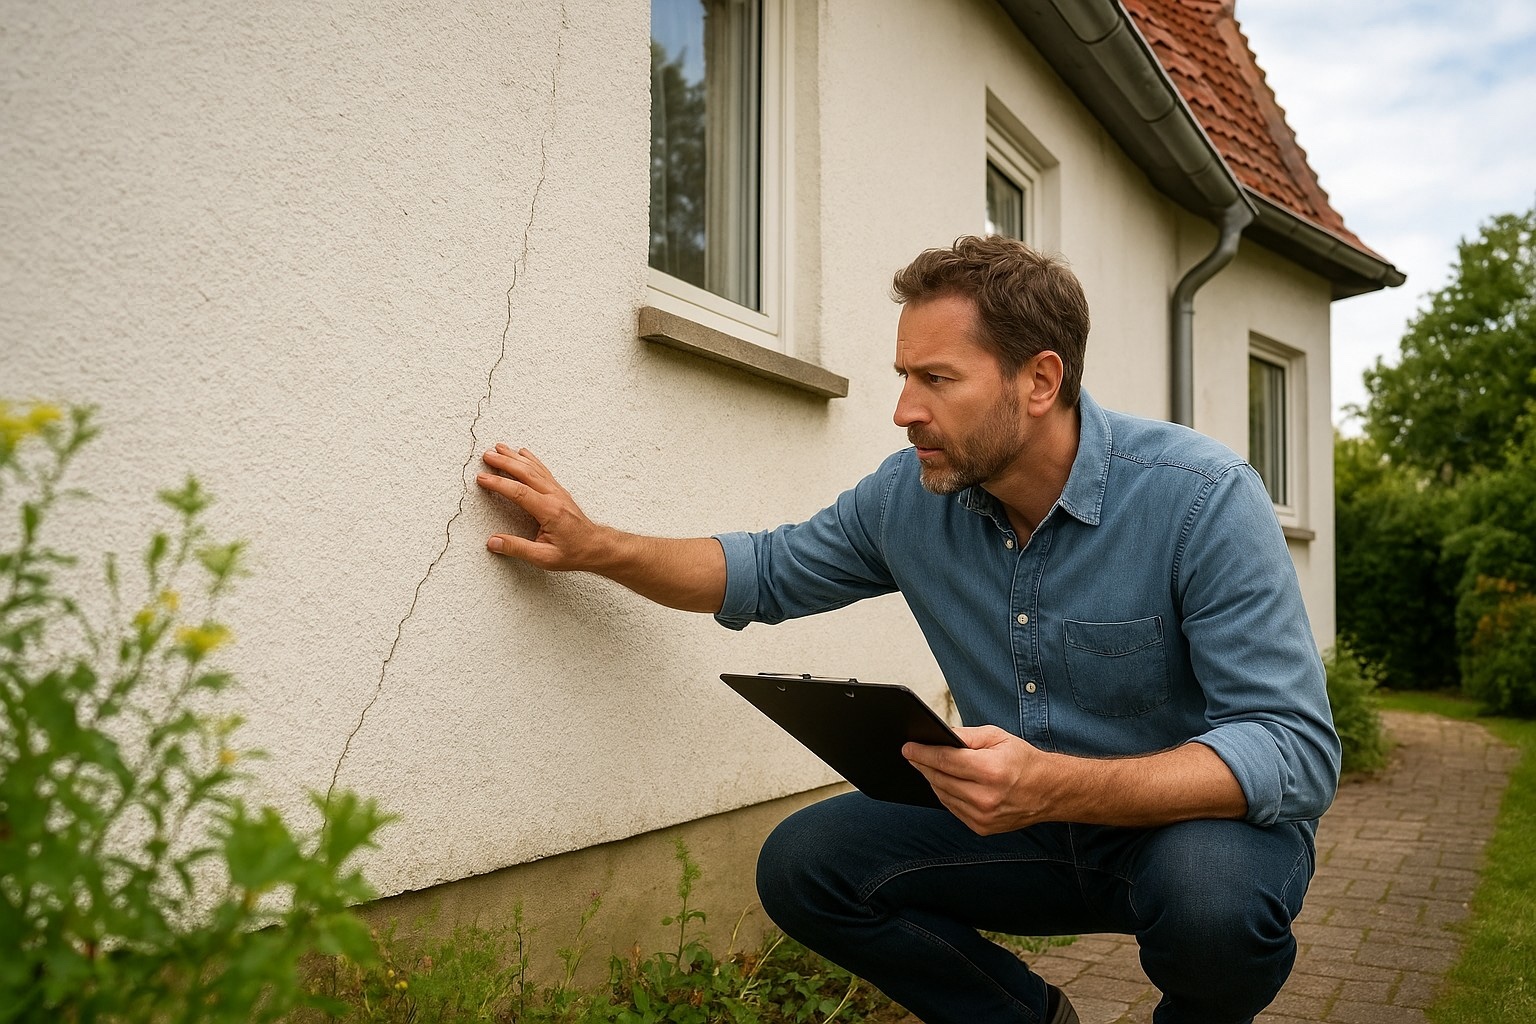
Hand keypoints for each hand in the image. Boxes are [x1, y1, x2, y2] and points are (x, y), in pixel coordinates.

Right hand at [477, 445, 607, 570]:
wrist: (596, 547)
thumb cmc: (574, 552)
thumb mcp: (544, 558)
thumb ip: (518, 548)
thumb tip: (493, 542)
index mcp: (549, 511)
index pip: (519, 492)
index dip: (499, 484)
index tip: (482, 478)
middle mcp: (554, 496)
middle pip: (526, 473)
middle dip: (505, 462)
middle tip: (487, 455)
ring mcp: (558, 492)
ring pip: (534, 468)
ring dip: (515, 457)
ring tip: (499, 448)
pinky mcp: (559, 492)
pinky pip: (543, 471)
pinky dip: (531, 460)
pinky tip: (523, 453)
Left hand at [903, 726, 1055, 834]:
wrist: (1049, 791)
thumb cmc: (1023, 760)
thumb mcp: (997, 737)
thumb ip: (966, 736)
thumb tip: (939, 735)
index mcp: (991, 771)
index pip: (945, 760)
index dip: (922, 753)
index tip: (907, 748)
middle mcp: (986, 797)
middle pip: (940, 779)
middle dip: (923, 765)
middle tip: (912, 755)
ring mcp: (983, 816)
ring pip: (943, 795)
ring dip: (932, 780)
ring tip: (925, 766)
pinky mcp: (982, 828)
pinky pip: (953, 809)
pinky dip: (945, 794)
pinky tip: (942, 782)